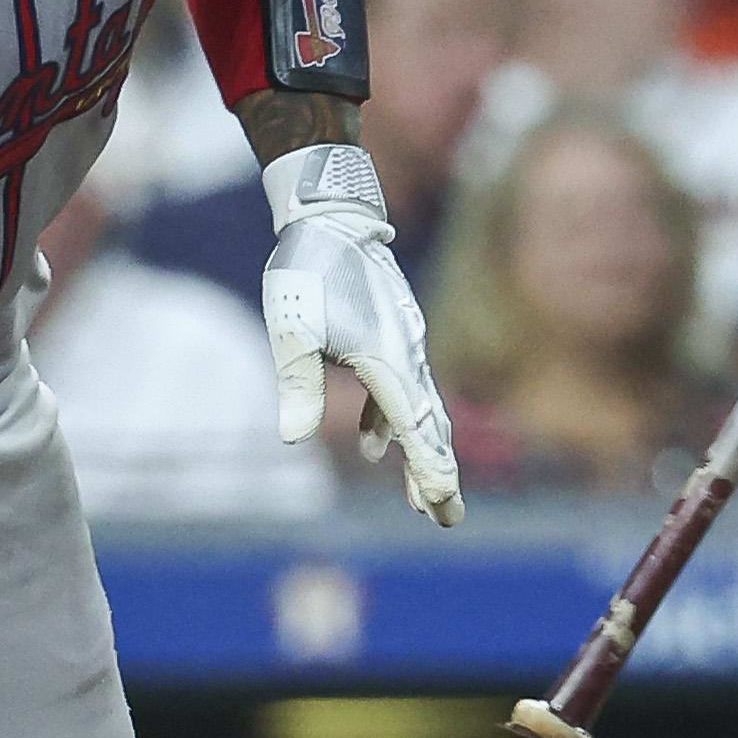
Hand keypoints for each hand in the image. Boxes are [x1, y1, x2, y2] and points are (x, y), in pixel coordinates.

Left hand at [261, 143, 462, 526]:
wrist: (331, 216)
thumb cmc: (308, 269)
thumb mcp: (291, 327)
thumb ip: (297, 383)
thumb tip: (292, 439)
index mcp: (385, 359)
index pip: (414, 425)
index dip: (428, 467)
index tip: (443, 502)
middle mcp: (404, 355)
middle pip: (428, 426)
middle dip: (436, 474)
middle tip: (447, 520)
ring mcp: (402, 345)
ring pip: (418, 410)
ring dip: (420, 454)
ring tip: (421, 498)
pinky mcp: (390, 336)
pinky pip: (398, 388)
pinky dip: (390, 420)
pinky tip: (371, 446)